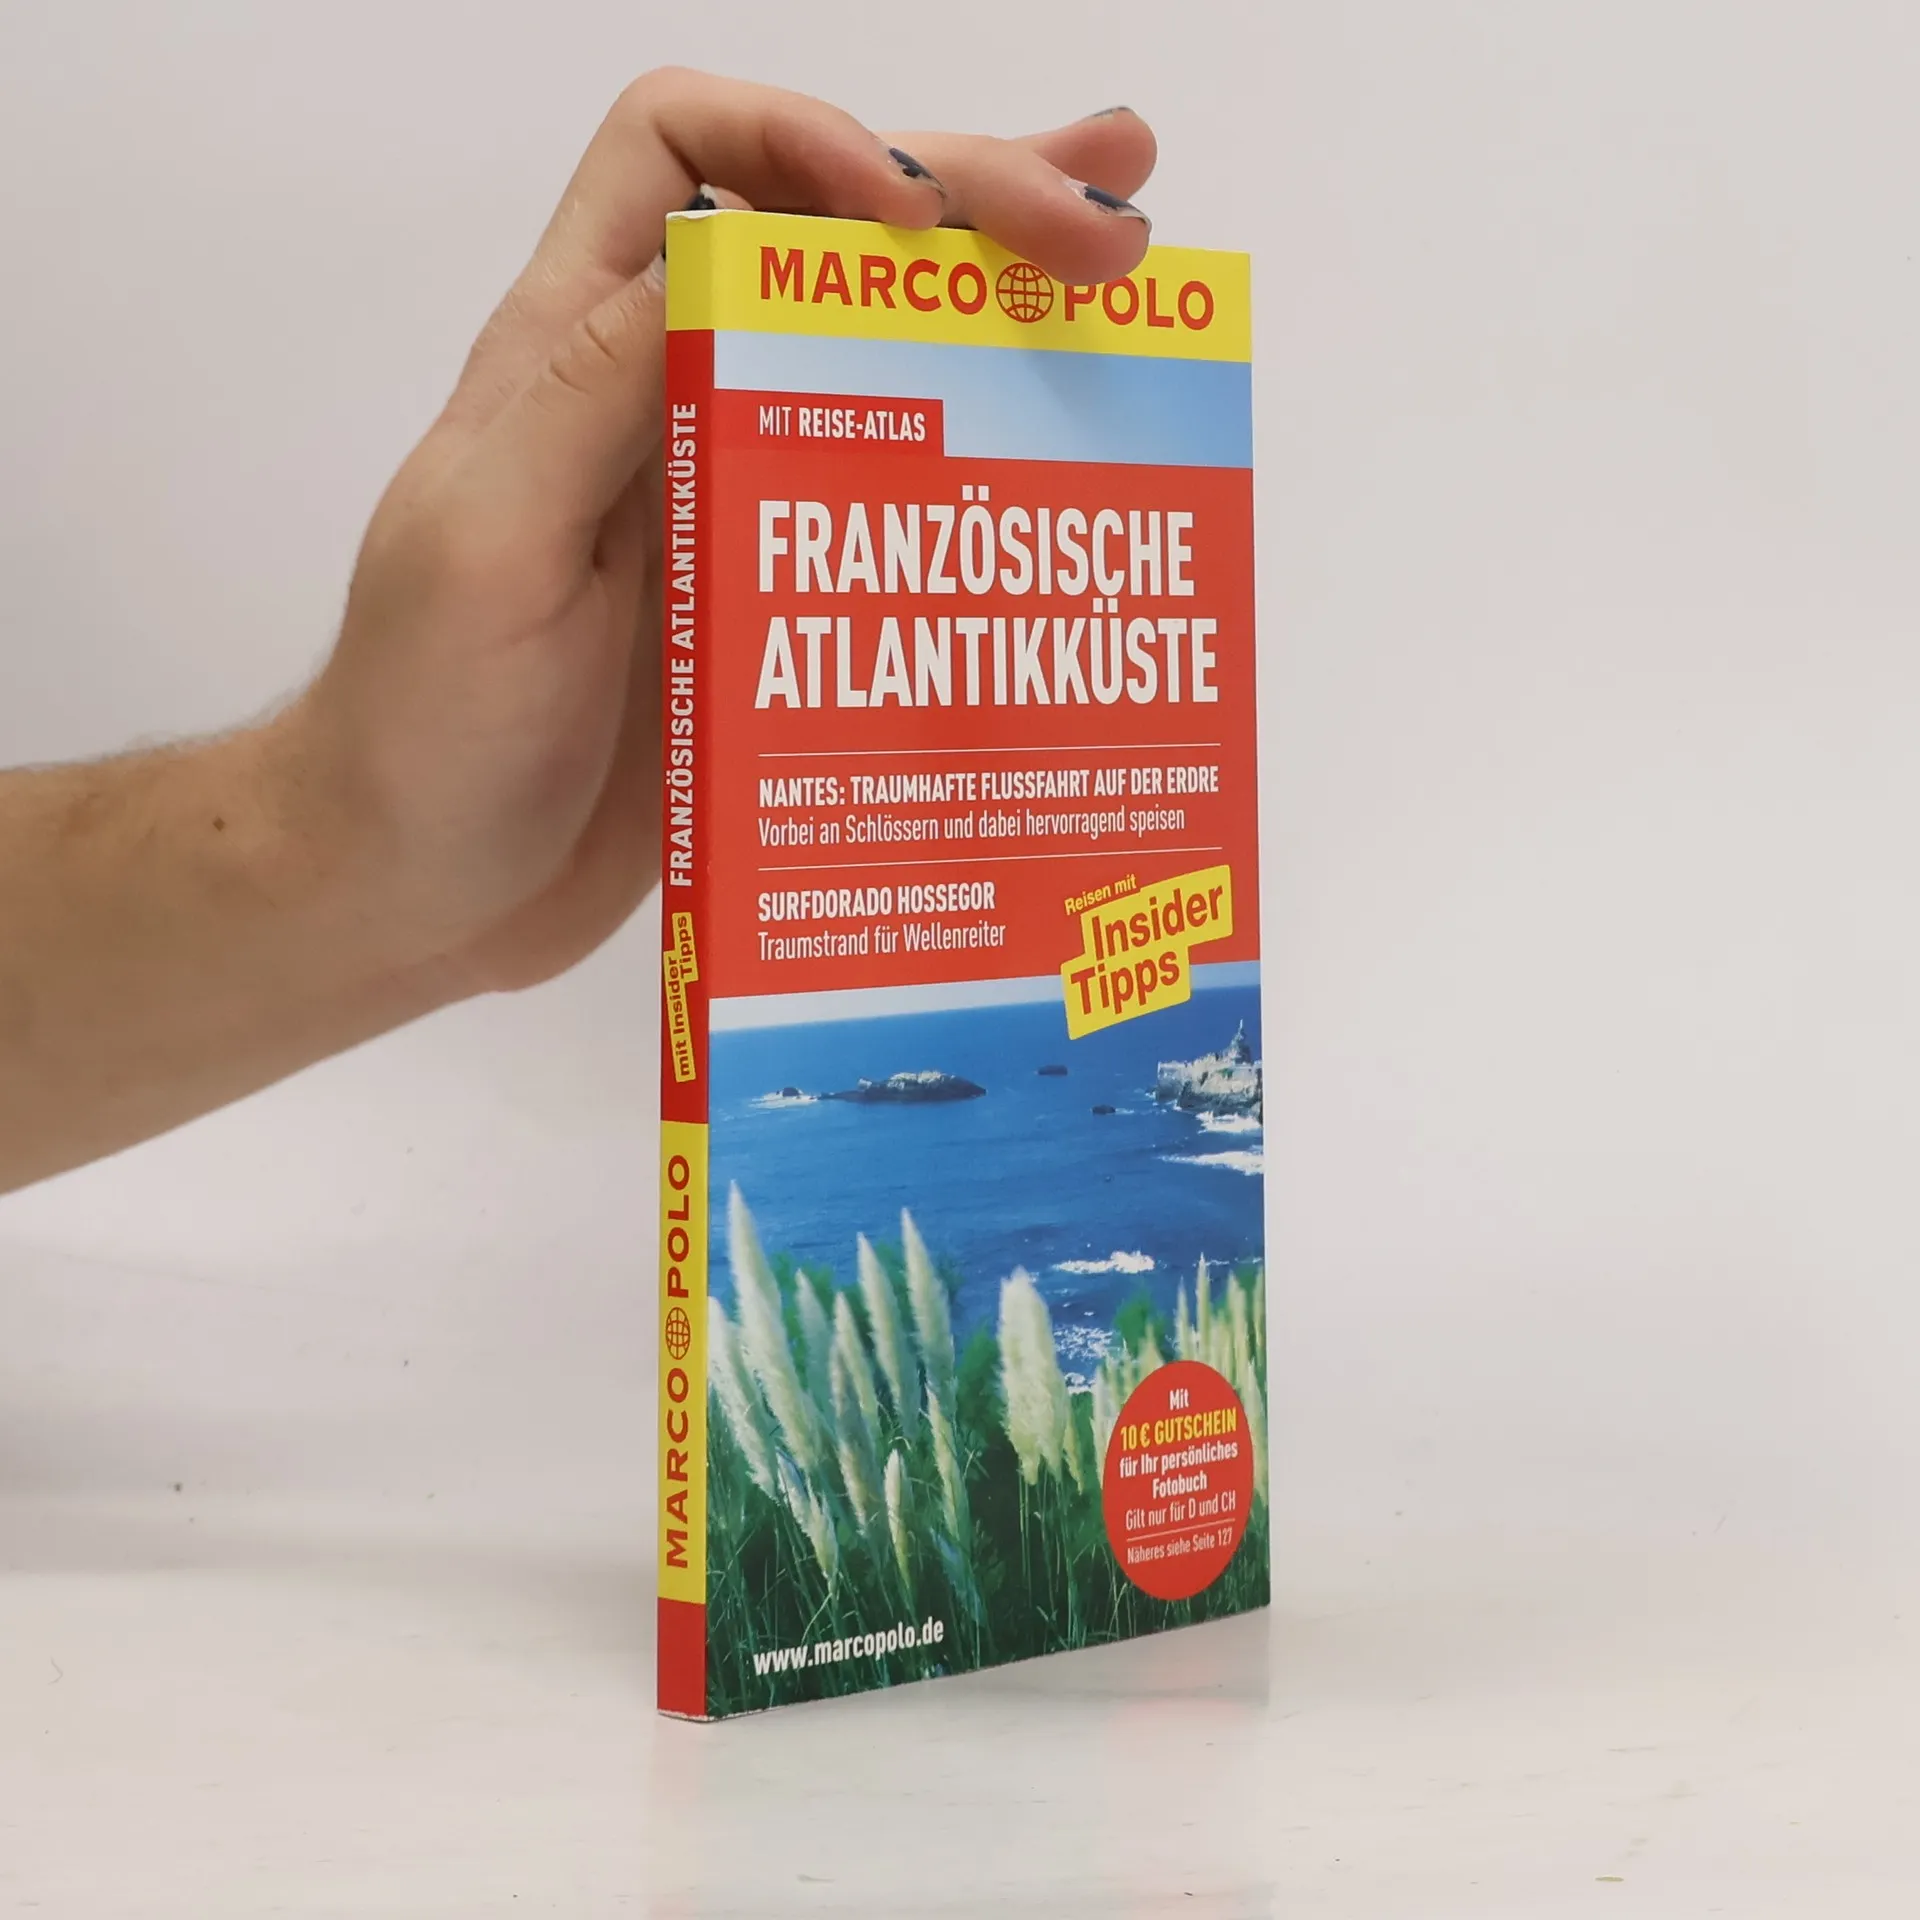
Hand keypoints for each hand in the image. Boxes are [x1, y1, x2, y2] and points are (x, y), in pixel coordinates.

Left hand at [286, 70, 1157, 995]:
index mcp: (579, 355)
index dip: (804, 140)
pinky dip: (988, 469)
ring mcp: (734, 503)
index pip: (686, 155)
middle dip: (971, 202)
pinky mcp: (780, 606)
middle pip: (825, 242)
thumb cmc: (424, 726)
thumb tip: (728, 237)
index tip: (917, 218)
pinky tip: (1073, 464)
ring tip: (1130, 275)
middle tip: (1110, 229)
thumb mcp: (486, 546)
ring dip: (1004, 307)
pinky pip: (897, 509)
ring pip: (883, 362)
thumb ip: (594, 390)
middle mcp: (670, 402)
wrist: (424, 889)